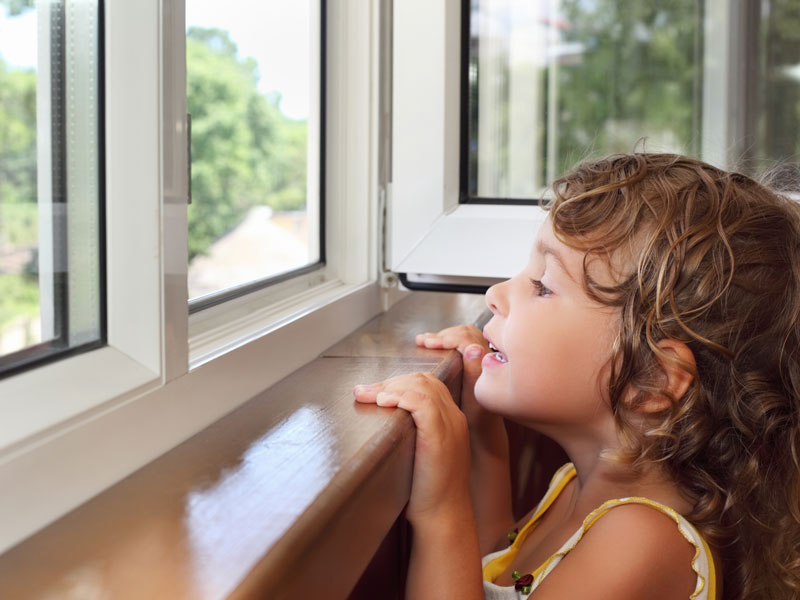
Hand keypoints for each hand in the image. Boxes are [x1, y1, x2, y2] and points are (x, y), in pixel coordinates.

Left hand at [353, 373, 471, 523]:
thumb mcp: (422, 454)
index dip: (400, 381)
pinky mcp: (440, 436)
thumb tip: (384, 419)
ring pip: (422, 386)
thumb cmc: (427, 490)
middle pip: (423, 380)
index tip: (376, 391)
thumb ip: (412, 433)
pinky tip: (383, 402)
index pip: (428, 384)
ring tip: (367, 395)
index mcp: (452, 419)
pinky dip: (401, 396)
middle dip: (390, 381)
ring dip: (390, 386)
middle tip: (363, 391)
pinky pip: (423, 403)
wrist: (443, 515)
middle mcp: (454, 417)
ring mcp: (450, 426)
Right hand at [416, 325, 490, 424]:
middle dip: (443, 335)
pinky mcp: (481, 361)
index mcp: (490, 365)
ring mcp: (487, 358)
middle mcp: (491, 358)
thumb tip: (473, 348)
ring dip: (446, 336)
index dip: (445, 338)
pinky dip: (450, 341)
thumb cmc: (478, 420)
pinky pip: (466, 342)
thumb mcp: (473, 402)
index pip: (467, 339)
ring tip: (426, 342)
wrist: (487, 430)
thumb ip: (473, 374)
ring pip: (466, 336)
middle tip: (423, 342)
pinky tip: (436, 346)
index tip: (427, 344)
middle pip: (466, 333)